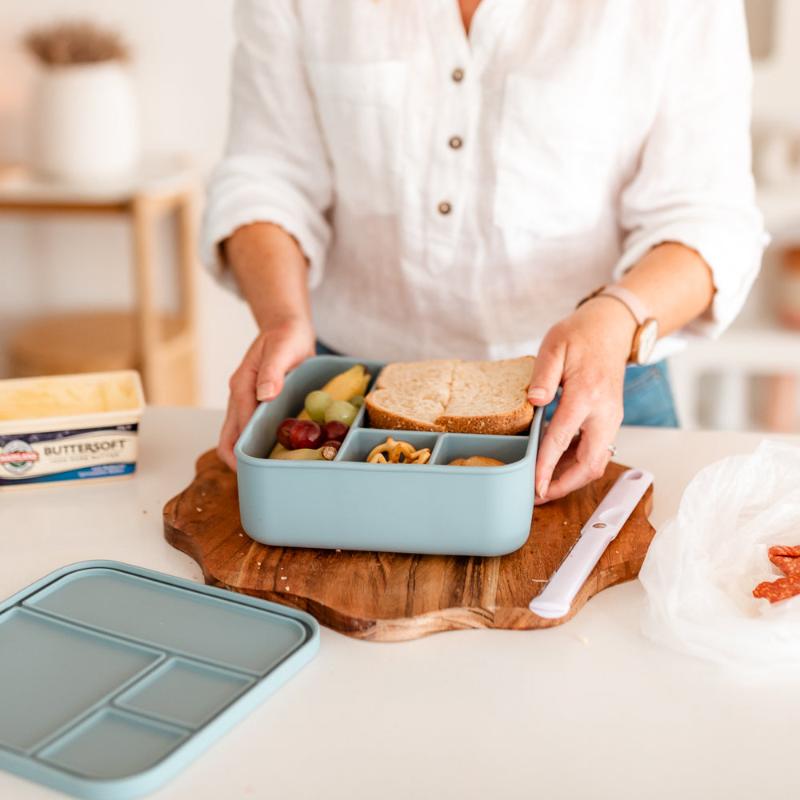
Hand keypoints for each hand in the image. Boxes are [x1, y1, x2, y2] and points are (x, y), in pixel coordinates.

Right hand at [218, 316, 315, 469]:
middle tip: (256, 481)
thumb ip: (273, 370)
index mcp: (242, 385)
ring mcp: (248, 401)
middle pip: (229, 435)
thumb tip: (264, 395)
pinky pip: (253, 427)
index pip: (237, 425)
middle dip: (237, 460)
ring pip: (239, 434)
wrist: (286, 327)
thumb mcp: (282, 348)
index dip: (239, 450)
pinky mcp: (259, 403)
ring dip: (247, 453)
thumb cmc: (285, 335)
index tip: (247, 471)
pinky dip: (258, 442)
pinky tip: (275, 454)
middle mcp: (240, 396)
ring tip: (266, 473)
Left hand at [528, 298, 635, 502]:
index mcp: (587, 395)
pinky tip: (555, 467)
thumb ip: (542, 375)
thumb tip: (534, 401)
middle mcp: (605, 412)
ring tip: (542, 486)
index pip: (563, 438)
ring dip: (571, 479)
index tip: (534, 485)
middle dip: (564, 485)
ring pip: (596, 462)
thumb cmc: (581, 334)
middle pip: (590, 463)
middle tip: (537, 494)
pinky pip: (596, 451)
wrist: (612, 327)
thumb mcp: (554, 346)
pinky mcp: (610, 420)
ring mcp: (611, 418)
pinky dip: (577, 465)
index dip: (546, 466)